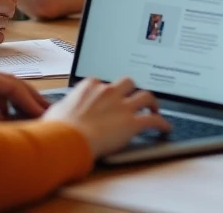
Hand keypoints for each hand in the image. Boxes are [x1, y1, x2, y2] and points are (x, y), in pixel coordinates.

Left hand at [0, 63, 48, 118]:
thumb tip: (8, 121)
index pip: (12, 85)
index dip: (30, 100)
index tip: (45, 113)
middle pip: (11, 83)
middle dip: (30, 97)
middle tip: (49, 110)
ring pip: (2, 89)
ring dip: (18, 101)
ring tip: (32, 113)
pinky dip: (3, 103)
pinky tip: (5, 114)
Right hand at [42, 77, 170, 157]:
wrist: (68, 140)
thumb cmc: (58, 129)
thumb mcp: (56, 111)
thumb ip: (63, 107)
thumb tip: (59, 110)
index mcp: (89, 87)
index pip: (101, 83)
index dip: (106, 90)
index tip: (108, 96)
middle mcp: (108, 92)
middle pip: (128, 82)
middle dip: (132, 89)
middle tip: (133, 98)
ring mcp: (122, 106)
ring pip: (146, 96)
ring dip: (152, 102)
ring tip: (155, 108)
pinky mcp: (132, 123)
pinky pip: (154, 120)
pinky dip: (162, 123)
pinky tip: (165, 128)